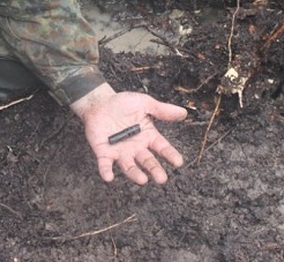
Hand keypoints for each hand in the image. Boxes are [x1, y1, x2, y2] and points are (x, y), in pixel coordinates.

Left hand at [71, 84, 186, 184]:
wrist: (99, 102)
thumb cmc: (123, 103)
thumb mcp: (144, 103)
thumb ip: (162, 110)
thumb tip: (184, 113)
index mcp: (147, 136)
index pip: (162, 148)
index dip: (170, 155)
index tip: (178, 162)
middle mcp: (136, 148)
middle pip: (148, 161)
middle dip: (155, 170)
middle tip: (162, 179)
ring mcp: (120, 152)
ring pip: (129, 167)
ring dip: (135, 175)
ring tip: (142, 180)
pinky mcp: (104, 153)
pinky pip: (105, 165)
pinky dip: (106, 171)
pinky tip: (109, 177)